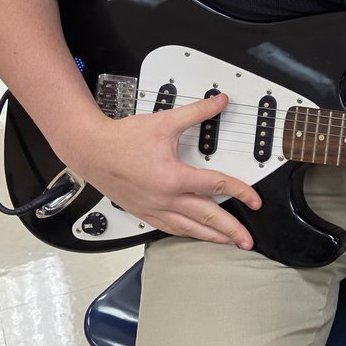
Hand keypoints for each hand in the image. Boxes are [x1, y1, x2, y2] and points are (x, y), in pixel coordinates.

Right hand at [58, 93, 261, 247]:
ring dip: (211, 237)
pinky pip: (169, 228)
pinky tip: (195, 236)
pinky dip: (186, 234)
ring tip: (228, 243)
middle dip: (231, 230)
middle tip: (248, 240)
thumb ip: (196, 112)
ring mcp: (153, 208)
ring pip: (188, 228)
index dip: (241, 192)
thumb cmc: (122, 139)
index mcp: (173, 177)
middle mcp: (165, 197)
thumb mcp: (164, 122)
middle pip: (207, 217)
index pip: (217, 186)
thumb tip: (219, 102)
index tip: (255, 200)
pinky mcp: (143, 212)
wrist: (90, 150)